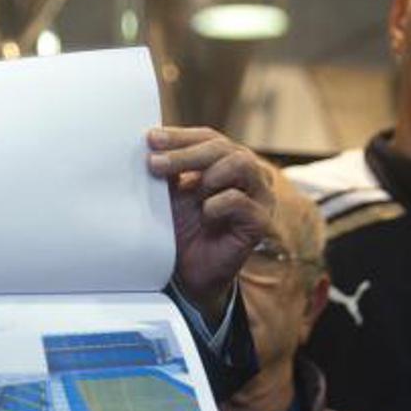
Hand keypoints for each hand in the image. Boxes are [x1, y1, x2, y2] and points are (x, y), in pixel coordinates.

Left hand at [147, 127, 272, 320]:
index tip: (150, 140)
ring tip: (191, 194)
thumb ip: (167, 167)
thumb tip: (150, 141)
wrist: (190, 273)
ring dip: (208, 176)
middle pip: (222, 147)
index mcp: (228, 161)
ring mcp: (260, 196)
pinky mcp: (261, 220)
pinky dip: (216, 205)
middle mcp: (249, 174)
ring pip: (240, 164)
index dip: (180, 137)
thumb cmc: (184, 228)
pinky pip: (239, 200)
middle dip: (184, 154)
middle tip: (154, 164)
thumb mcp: (171, 192)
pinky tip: (206, 216)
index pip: (207, 137)